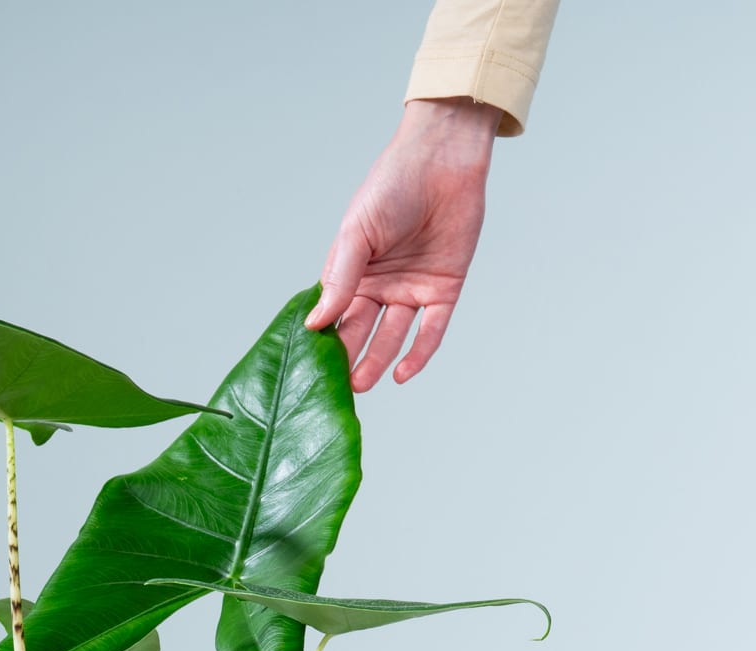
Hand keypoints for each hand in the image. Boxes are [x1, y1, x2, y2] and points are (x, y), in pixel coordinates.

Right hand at [305, 98, 500, 388]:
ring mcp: (412, 288)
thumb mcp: (357, 233)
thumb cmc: (393, 184)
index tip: (311, 367)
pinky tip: (403, 374)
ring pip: (393, 336)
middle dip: (348, 358)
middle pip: (362, 331)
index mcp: (353, 272)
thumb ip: (340, 279)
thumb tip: (317, 322)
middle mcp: (381, 285)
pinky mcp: (445, 289)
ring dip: (378, 361)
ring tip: (361, 384)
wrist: (443, 158)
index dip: (324, 340)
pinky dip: (419, 353)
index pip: (335, 315)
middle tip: (336, 386)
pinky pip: (431, 329)